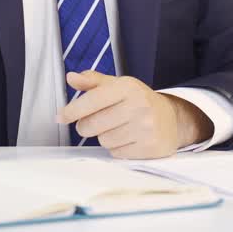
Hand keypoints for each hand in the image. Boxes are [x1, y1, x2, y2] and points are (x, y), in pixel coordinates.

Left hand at [56, 71, 212, 159]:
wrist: (172, 119)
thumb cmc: (138, 101)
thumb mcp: (118, 86)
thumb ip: (93, 82)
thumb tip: (71, 77)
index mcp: (128, 87)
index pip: (92, 100)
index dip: (72, 110)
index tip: (60, 117)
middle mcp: (139, 105)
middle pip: (92, 124)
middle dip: (88, 126)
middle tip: (97, 122)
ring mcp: (146, 127)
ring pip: (103, 140)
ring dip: (105, 137)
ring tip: (119, 128)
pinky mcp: (150, 147)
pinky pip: (117, 153)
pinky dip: (118, 148)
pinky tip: (129, 139)